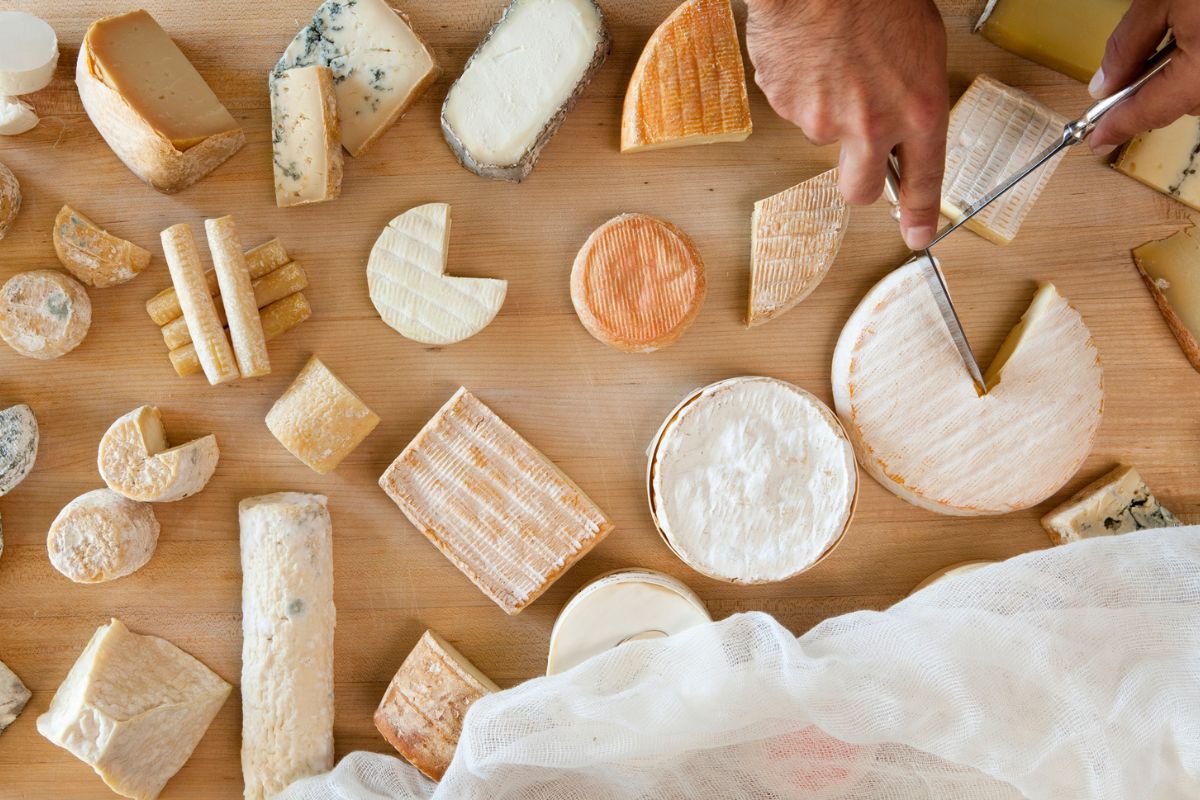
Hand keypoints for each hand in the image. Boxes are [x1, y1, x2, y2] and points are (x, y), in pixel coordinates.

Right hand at [745, 0, 948, 249]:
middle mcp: (871, 126)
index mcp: (918, 109)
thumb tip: (901, 116)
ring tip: (836, 58)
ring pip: (825, 133)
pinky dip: (802, 86)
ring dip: (829, 107)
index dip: (921, 216)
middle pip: (861, 189)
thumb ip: (912, 94)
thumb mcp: (921, 44)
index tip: (917, 236)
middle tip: (859, 154)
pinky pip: (796, 105)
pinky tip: (812, 53)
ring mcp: (823, 121)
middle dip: (860, 179)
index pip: (924, 181)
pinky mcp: (786, 106)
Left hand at [1089, 0, 1199, 153]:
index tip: (1097, 139)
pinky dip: (1199, 64)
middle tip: (1122, 80)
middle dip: (1150, 92)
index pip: (1151, 111)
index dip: (1118, 126)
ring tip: (1171, 40)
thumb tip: (1105, 82)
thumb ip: (1128, 45)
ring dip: (1180, 76)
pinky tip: (1194, 35)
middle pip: (1180, 103)